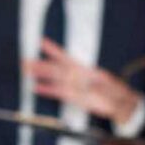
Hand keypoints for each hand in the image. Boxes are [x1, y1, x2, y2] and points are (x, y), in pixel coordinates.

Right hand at [25, 38, 140, 123]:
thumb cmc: (114, 90)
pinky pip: (56, 92)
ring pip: (53, 79)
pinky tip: (35, 88)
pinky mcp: (72, 97)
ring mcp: (72, 86)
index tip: (40, 42)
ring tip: (26, 71)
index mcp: (82, 68)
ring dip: (40, 75)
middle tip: (25, 61)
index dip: (52, 50)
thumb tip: (86, 84)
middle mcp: (74, 76)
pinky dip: (46, 90)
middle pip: (54, 69)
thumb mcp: (108, 85)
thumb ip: (96, 84)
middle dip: (40, 65)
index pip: (64, 57)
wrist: (118, 103)